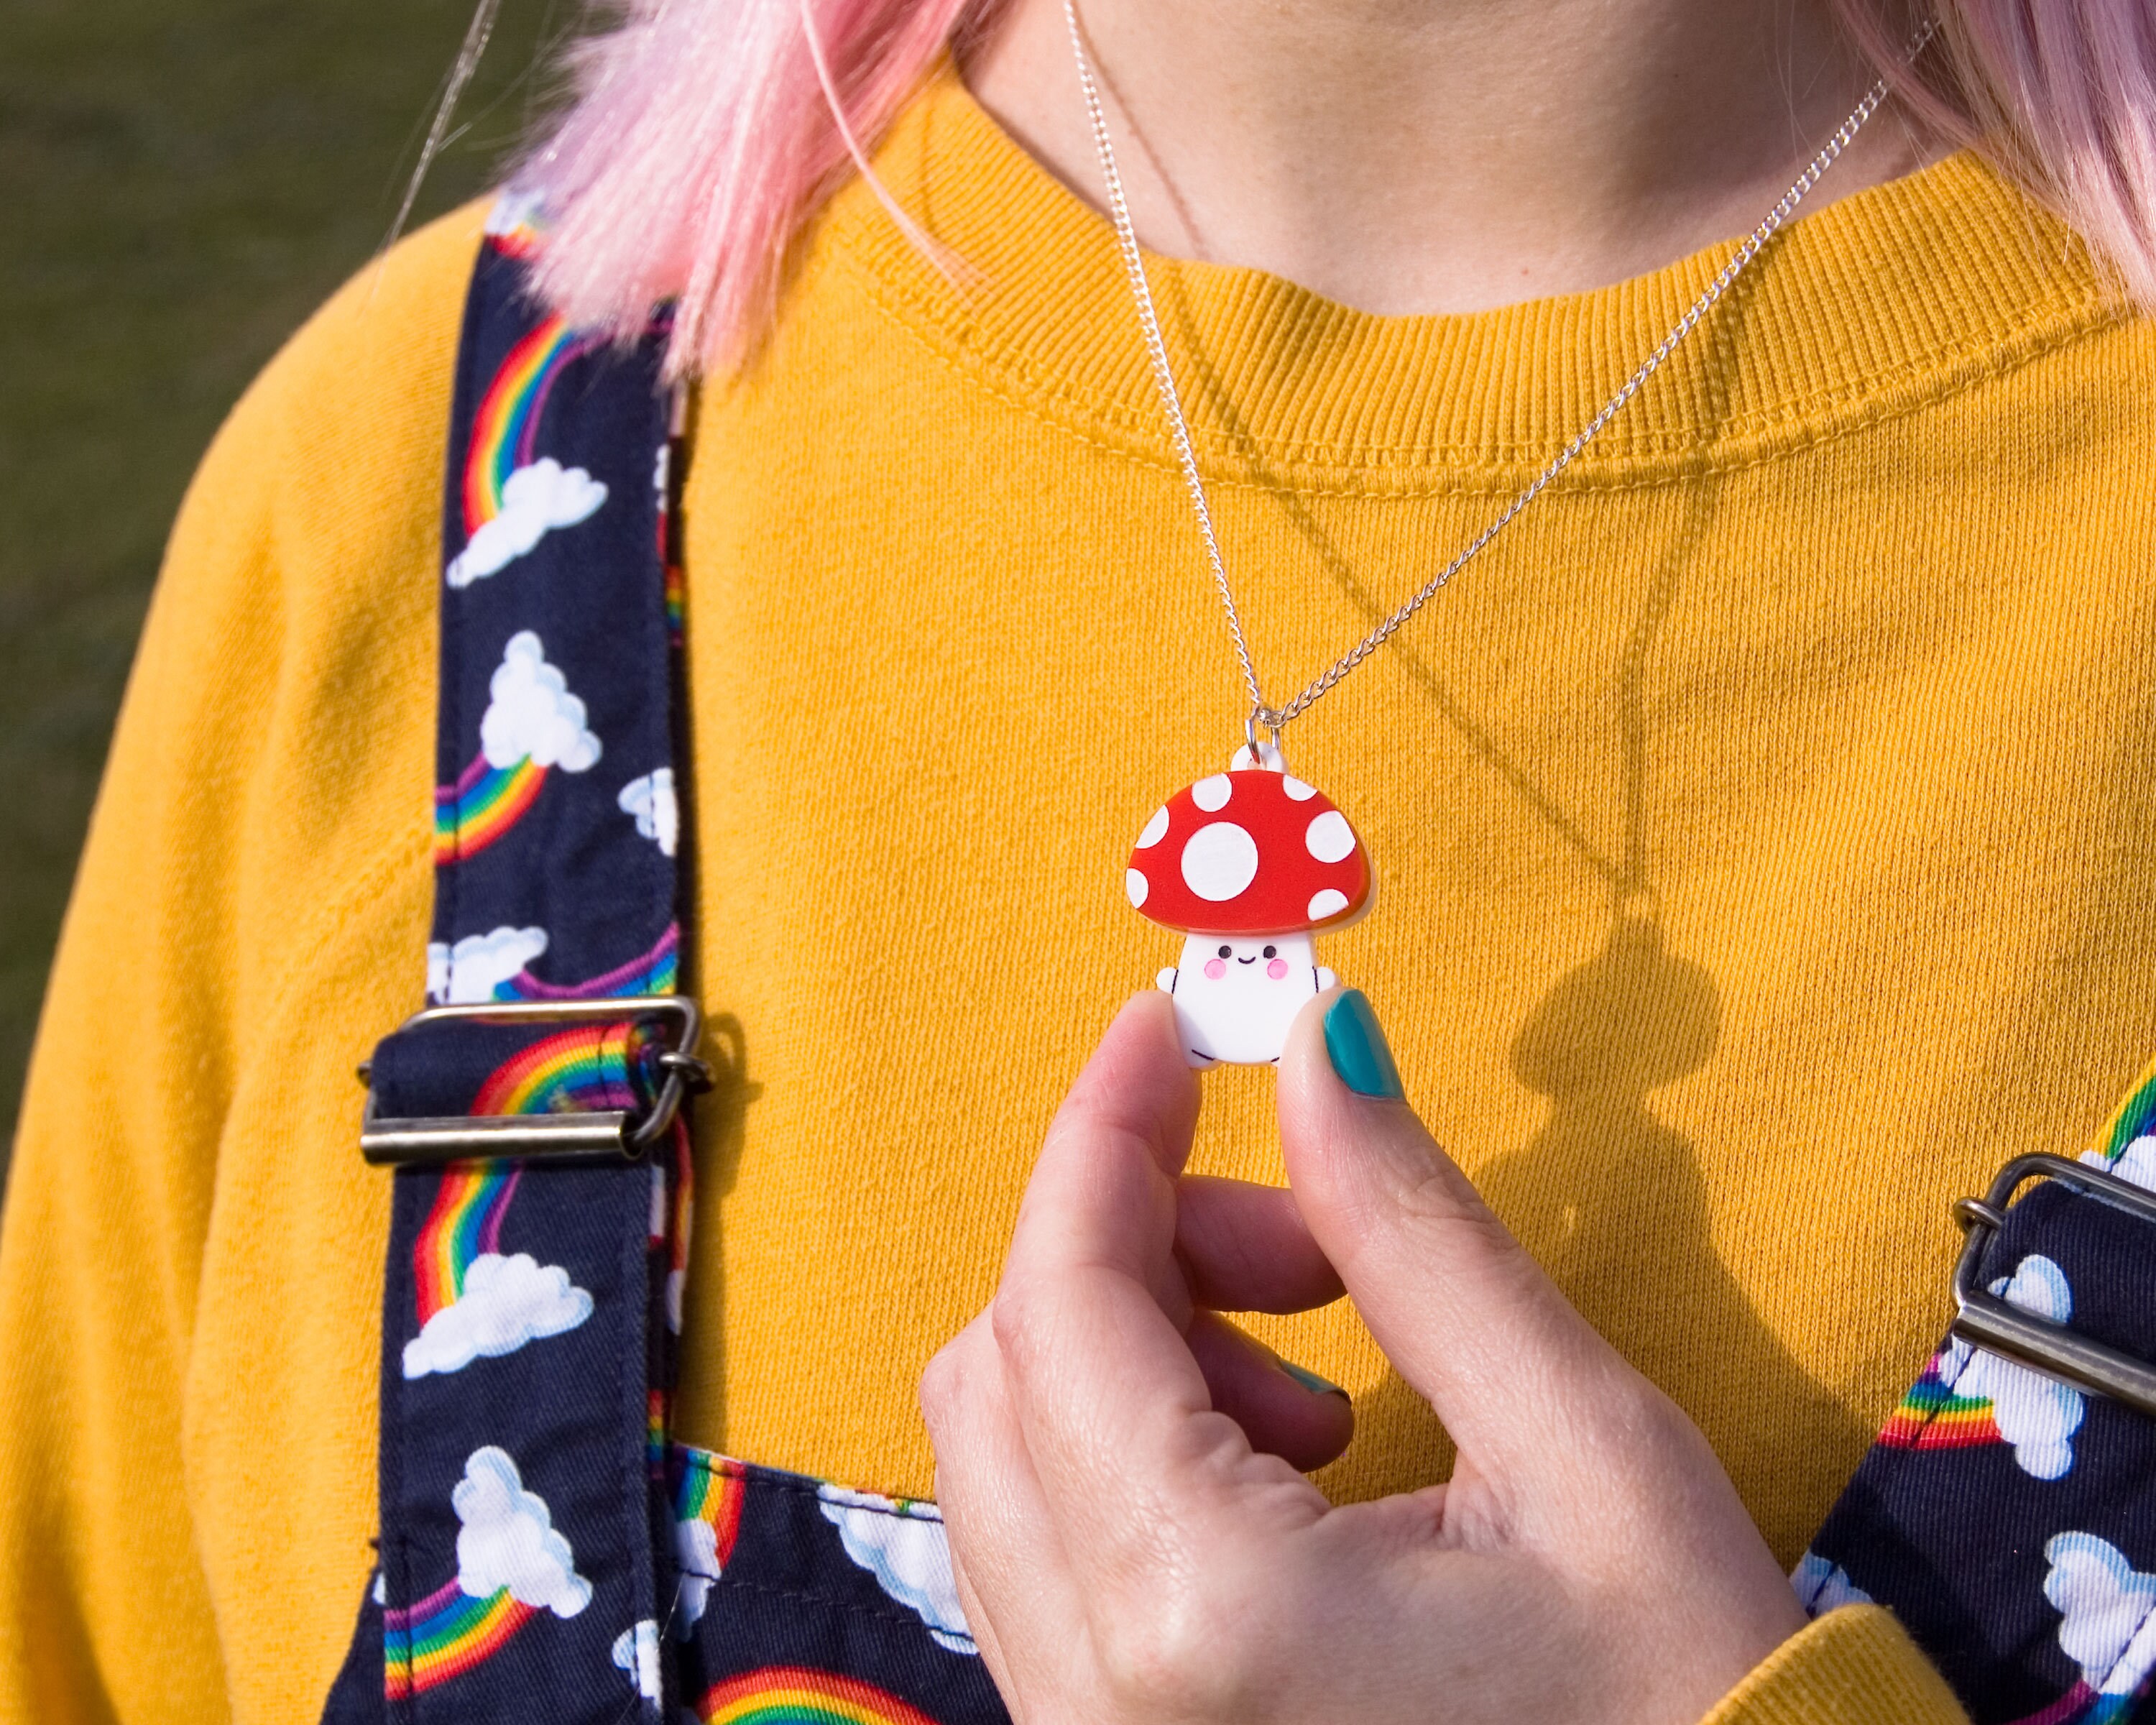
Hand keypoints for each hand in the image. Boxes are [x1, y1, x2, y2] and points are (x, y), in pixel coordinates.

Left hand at [920, 989, 1804, 1724]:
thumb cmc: (1704, 1724)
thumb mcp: (1584, 1452)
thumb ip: (1414, 1235)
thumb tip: (1316, 1049)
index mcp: (1202, 1614)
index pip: (1064, 1301)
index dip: (1105, 1134)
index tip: (1165, 1030)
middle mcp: (1099, 1700)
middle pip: (1002, 1373)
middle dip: (1137, 1248)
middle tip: (1304, 1239)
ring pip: (1009, 1466)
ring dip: (1135, 1357)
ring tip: (1326, 1381)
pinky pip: (1048, 1563)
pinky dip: (1131, 1459)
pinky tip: (1287, 1467)